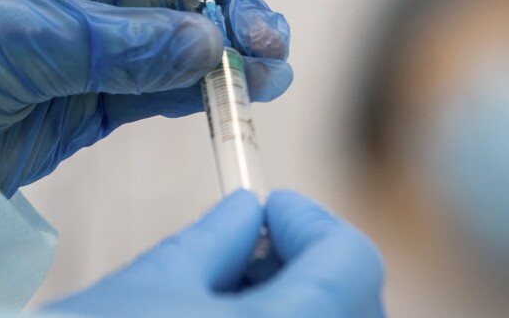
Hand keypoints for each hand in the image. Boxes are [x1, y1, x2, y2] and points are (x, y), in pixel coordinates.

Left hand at [0, 0, 305, 195]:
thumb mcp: (8, 30)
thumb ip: (114, 39)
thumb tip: (209, 43)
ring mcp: (100, 26)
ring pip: (191, 10)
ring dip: (239, 22)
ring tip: (268, 47)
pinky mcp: (108, 89)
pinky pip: (177, 77)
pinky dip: (217, 80)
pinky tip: (257, 83)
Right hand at [47, 190, 385, 317]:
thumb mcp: (153, 282)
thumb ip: (216, 237)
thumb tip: (247, 211)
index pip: (350, 262)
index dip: (311, 222)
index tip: (269, 205)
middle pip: (355, 303)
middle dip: (310, 261)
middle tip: (254, 242)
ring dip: (300, 298)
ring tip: (234, 286)